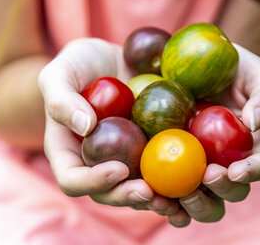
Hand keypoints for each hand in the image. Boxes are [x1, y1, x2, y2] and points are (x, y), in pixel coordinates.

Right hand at [37, 38, 181, 221]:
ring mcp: (127, 159)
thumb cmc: (78, 64)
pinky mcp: (153, 150)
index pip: (73, 180)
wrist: (114, 58)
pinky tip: (199, 179)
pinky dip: (180, 180)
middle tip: (151, 192)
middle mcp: (98, 163)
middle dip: (129, 198)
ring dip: (158, 201)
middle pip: (109, 194)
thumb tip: (85, 127)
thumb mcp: (60, 73)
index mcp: (70, 153)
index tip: (119, 169)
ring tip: (177, 199)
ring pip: (140, 191)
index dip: (93, 182)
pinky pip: (165, 171)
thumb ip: (62, 99)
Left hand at [174, 44, 259, 224]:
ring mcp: (198, 167)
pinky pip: (170, 194)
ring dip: (194, 205)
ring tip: (180, 194)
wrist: (191, 59)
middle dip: (222, 191)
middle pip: (232, 192)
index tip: (236, 171)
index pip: (259, 166)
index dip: (251, 173)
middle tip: (206, 176)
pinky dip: (165, 203)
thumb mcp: (256, 72)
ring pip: (203, 202)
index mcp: (252, 145)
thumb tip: (256, 123)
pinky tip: (154, 198)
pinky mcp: (171, 166)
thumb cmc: (231, 65)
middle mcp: (227, 162)